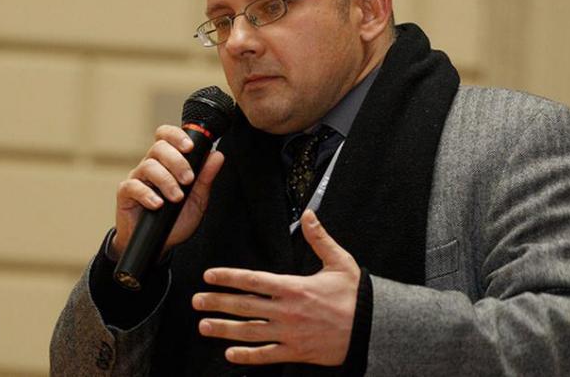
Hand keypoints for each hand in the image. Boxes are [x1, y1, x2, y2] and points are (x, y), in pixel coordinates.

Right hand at [111, 124, 224, 258]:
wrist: (158, 244)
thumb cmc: (175, 219)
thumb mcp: (197, 200)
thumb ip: (205, 178)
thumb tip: (217, 155)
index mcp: (167, 162)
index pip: (166, 136)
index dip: (176, 135)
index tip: (190, 147)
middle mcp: (151, 165)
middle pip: (159, 147)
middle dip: (177, 161)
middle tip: (188, 179)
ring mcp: (137, 178)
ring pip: (148, 166)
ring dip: (166, 181)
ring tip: (176, 197)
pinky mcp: (125, 194)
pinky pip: (133, 186)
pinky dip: (147, 194)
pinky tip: (157, 204)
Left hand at [192, 210, 360, 365]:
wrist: (373, 327)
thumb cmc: (356, 295)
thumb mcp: (340, 262)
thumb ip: (320, 238)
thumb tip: (309, 214)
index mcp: (294, 287)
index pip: (253, 280)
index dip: (228, 277)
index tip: (209, 276)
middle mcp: (287, 311)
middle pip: (244, 306)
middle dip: (217, 302)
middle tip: (196, 301)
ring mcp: (290, 333)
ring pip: (249, 332)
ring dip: (224, 329)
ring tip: (204, 325)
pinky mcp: (296, 352)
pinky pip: (266, 355)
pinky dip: (247, 355)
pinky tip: (230, 354)